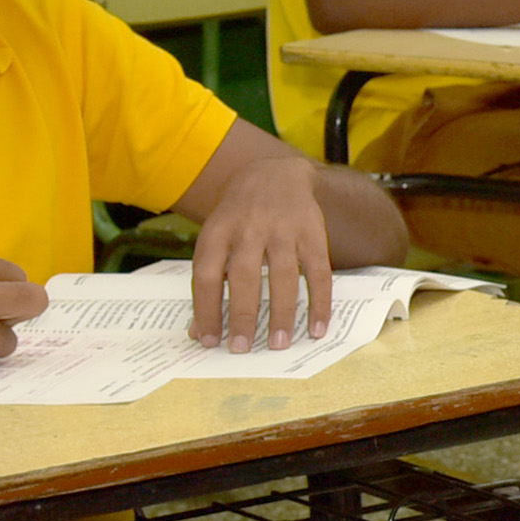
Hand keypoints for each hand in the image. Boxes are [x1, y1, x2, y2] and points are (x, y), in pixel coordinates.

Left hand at [186, 155, 335, 349]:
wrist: (277, 172)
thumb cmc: (239, 215)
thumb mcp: (216, 236)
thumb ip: (208, 279)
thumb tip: (199, 331)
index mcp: (218, 230)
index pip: (206, 274)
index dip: (206, 309)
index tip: (209, 340)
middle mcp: (250, 228)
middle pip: (244, 276)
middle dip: (243, 315)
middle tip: (243, 348)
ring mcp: (284, 229)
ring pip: (283, 276)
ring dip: (282, 313)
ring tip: (280, 344)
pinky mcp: (314, 232)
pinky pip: (319, 272)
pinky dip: (320, 302)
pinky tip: (318, 327)